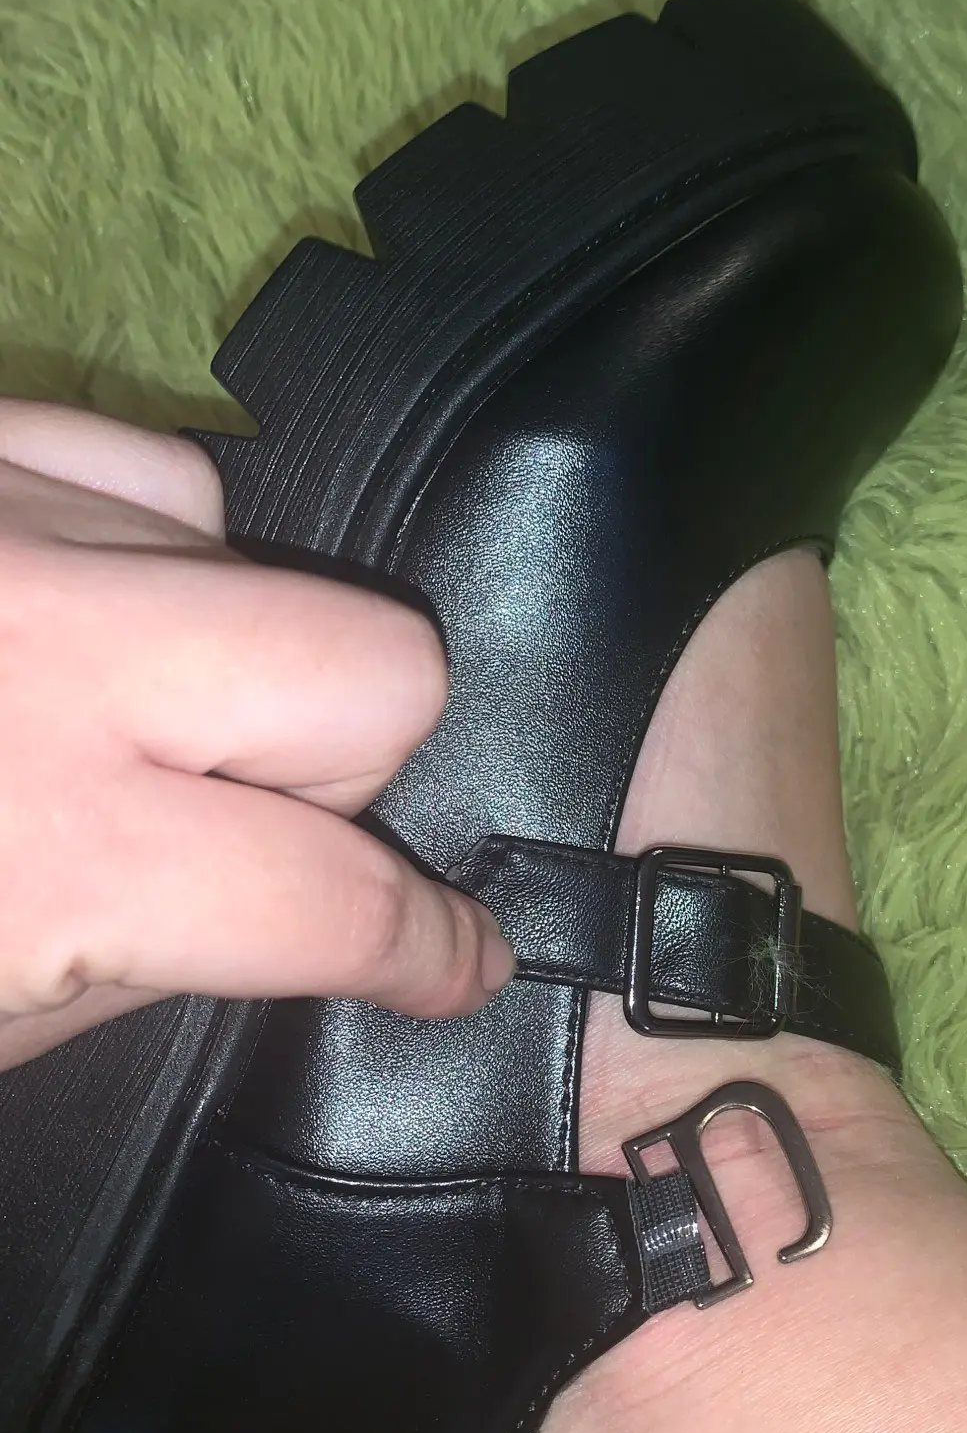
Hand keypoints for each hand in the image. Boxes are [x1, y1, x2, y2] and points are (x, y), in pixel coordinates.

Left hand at [0, 399, 511, 1071]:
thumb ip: (159, 965)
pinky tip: (65, 611)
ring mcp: (4, 516)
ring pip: (258, 545)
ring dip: (219, 643)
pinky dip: (135, 545)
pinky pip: (146, 467)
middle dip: (342, 758)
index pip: (343, 900)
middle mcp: (48, 650)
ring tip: (108, 702)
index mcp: (51, 849)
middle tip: (235, 812)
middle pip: (381, 665)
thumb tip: (300, 918)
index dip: (427, 952)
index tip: (456, 963)